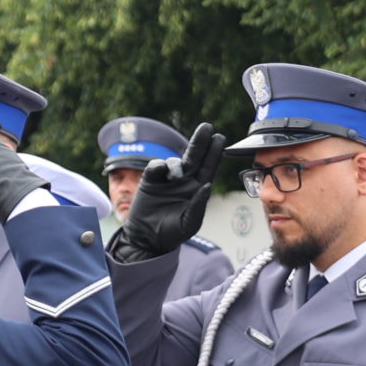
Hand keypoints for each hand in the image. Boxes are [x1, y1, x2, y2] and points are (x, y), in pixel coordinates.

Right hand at [108, 122, 224, 262]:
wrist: (146, 238)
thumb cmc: (171, 234)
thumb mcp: (189, 224)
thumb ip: (198, 206)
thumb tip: (206, 186)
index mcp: (197, 189)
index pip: (208, 167)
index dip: (214, 152)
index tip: (219, 137)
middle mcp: (185, 181)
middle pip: (195, 156)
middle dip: (201, 141)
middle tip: (207, 127)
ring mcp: (167, 179)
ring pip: (175, 161)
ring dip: (177, 164)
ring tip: (175, 176)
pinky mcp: (151, 180)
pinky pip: (156, 166)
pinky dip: (160, 166)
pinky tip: (162, 172)